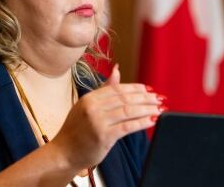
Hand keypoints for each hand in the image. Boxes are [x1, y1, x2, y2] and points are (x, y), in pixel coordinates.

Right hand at [48, 64, 164, 170]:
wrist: (64, 152)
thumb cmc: (76, 130)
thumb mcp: (86, 106)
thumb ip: (103, 90)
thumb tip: (117, 70)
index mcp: (89, 98)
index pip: (117, 89)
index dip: (135, 88)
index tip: (148, 90)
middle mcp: (93, 107)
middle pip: (125, 98)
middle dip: (145, 98)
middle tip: (159, 98)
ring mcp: (98, 121)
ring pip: (128, 111)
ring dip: (147, 109)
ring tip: (159, 109)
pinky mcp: (104, 136)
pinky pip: (128, 126)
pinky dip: (142, 122)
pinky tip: (152, 120)